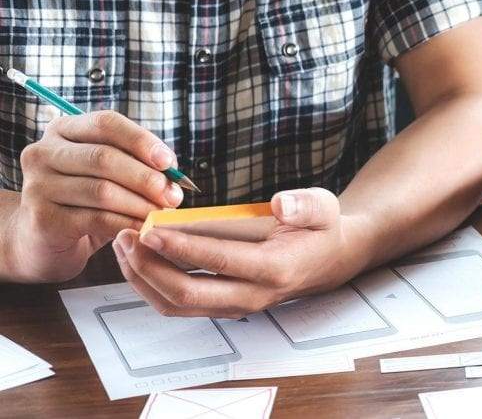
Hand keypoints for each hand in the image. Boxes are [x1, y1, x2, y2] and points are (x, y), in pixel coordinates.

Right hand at [2, 111, 182, 282]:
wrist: (45, 238)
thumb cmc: (87, 200)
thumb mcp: (110, 173)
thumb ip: (136, 163)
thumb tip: (172, 171)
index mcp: (63, 130)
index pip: (105, 123)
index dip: (141, 141)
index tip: (169, 163)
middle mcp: (43, 153)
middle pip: (104, 157)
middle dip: (146, 178)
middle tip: (173, 196)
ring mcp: (37, 185)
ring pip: (102, 190)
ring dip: (140, 204)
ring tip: (162, 214)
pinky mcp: (42, 218)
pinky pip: (96, 218)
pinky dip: (126, 223)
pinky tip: (143, 229)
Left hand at [112, 188, 362, 317]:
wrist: (331, 259)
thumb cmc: (321, 229)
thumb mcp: (324, 207)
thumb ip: (305, 204)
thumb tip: (280, 202)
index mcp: (275, 269)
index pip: (218, 263)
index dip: (180, 247)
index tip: (149, 228)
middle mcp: (252, 296)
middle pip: (186, 294)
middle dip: (148, 267)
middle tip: (126, 236)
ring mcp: (236, 306)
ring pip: (176, 305)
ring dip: (142, 279)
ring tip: (123, 246)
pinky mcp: (223, 306)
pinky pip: (179, 305)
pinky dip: (151, 286)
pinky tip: (138, 259)